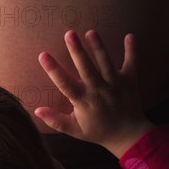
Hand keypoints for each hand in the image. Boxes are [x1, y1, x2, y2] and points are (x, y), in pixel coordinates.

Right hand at [35, 30, 153, 157]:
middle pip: (86, 69)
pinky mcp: (130, 81)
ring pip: (106, 64)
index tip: (43, 55)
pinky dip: (132, 51)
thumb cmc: (99, 131)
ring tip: (91, 32)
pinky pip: (132, 64)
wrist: (129, 136)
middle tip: (69, 34)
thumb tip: (36, 111)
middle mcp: (99, 91)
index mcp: (83, 101)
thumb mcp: (75, 130)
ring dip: (99, 48)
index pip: (65, 84)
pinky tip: (130, 36)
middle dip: (77, 51)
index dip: (53, 70)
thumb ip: (55, 120)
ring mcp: (115, 85)